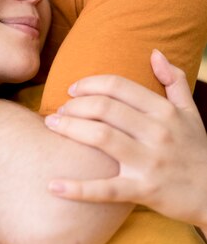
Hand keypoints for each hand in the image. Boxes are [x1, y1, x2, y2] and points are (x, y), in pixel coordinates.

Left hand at [44, 50, 206, 229]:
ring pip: (100, 137)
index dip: (90, 84)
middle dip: (74, 105)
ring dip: (70, 129)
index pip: (118, 86)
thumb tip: (155, 53)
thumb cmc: (197, 150)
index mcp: (165, 111)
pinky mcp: (144, 191)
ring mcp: (150, 162)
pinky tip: (53, 186)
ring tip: (52, 125)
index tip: (73, 89)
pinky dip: (78, 189)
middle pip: (104, 108)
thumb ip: (174, 80)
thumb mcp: (190, 112)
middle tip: (59, 109)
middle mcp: (157, 132)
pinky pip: (106, 189)